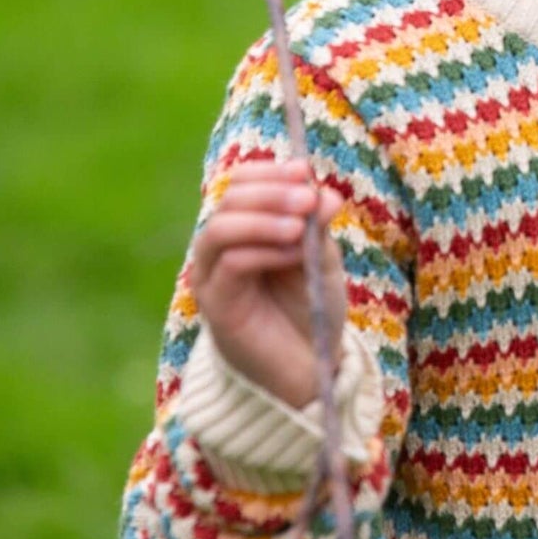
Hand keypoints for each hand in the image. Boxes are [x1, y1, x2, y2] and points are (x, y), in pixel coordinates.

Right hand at [189, 158, 346, 409]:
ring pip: (221, 228)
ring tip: (300, 224)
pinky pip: (229, 264)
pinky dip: (263, 250)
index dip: (270, 172)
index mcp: (246, 228)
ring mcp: (212, 275)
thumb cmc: (313, 308)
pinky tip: (293, 252)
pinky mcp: (216, 304)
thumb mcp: (322, 258)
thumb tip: (325, 192)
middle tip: (308, 196)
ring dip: (264, 218)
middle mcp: (221, 247)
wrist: (309, 367)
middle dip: (271, 191)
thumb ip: (319, 226)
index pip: (242, 183)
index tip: (305, 171)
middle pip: (230, 199)